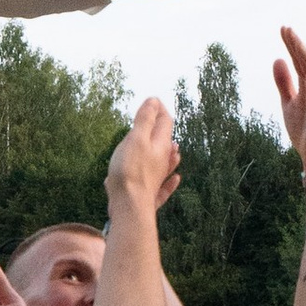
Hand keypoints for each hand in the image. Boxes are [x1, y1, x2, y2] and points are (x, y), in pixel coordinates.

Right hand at [106, 95, 180, 212]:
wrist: (130, 205)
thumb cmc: (131, 170)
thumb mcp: (136, 138)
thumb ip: (145, 119)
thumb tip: (154, 101)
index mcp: (160, 145)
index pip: (165, 122)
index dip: (160, 110)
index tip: (154, 101)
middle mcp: (163, 161)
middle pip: (165, 141)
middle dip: (160, 129)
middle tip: (157, 120)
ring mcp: (157, 178)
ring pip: (166, 161)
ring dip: (168, 152)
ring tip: (174, 147)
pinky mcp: (150, 193)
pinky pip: (164, 184)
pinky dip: (170, 178)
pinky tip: (176, 178)